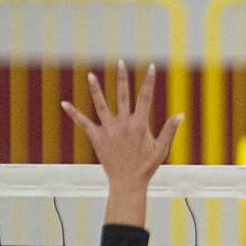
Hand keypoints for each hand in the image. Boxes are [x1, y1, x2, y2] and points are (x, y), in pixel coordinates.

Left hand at [62, 60, 182, 189]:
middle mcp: (123, 124)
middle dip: (122, 78)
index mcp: (140, 125)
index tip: (150, 67)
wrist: (128, 183)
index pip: (145, 98)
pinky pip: (83, 123)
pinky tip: (64, 103)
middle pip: (123, 95)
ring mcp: (109, 130)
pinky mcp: (97, 138)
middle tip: (120, 62)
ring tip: (91, 75)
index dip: (148, 81)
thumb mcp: (161, 148)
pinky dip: (73, 113)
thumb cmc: (146, 167)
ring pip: (101, 105)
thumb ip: (169, 130)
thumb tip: (181, 115)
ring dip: (96, 89)